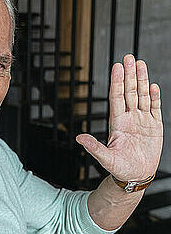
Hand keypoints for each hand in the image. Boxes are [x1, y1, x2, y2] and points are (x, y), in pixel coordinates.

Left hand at [75, 54, 162, 181]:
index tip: (117, 67)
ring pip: (143, 96)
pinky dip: (155, 97)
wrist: (135, 176)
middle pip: (129, 92)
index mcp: (117, 123)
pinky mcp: (154, 126)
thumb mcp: (105, 158)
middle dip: (129, 75)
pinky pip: (154, 108)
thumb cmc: (119, 169)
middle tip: (128, 57)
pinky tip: (153, 85)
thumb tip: (79, 138)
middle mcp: (129, 118)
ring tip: (141, 64)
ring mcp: (142, 121)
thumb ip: (94, 147)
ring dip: (142, 80)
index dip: (117, 82)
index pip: (117, 98)